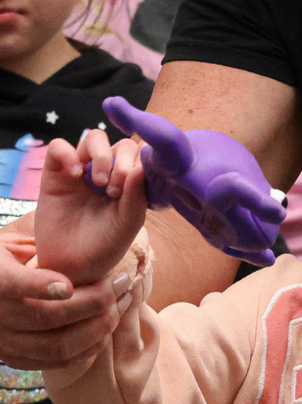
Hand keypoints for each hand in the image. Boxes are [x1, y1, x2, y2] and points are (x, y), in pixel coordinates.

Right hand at [0, 213, 132, 369]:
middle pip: (49, 316)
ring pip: (60, 345)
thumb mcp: (7, 246)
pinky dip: (90, 347)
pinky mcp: (18, 360)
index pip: (9, 284)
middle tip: (121, 284)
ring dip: (99, 327)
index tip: (69, 285)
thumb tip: (73, 250)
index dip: (40, 286)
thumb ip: (35, 247)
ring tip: (120, 306)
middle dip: (94, 301)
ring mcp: (6, 343)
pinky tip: (106, 328)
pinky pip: (61, 361)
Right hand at [35, 137, 145, 285]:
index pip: (142, 156)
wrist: (72, 265)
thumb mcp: (127, 224)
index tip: (134, 187)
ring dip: (101, 154)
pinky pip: (60, 146)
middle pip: (121, 143)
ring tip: (98, 182)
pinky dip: (68, 153)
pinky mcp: (56, 172)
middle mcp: (109, 173)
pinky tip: (75, 175)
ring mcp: (82, 170)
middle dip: (122, 161)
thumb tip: (142, 166)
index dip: (142, 162)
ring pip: (94, 138)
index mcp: (131, 184)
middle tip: (114, 190)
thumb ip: (137, 196)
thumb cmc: (104, 246)